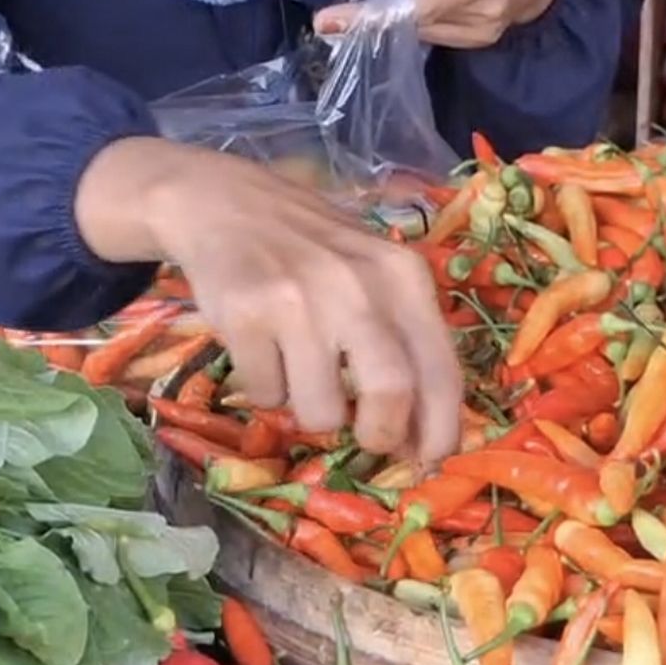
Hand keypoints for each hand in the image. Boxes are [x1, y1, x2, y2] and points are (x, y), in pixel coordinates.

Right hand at [75, 137, 463, 473]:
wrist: (224, 204)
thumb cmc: (313, 251)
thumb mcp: (373, 276)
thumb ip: (403, 341)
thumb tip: (421, 437)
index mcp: (403, 277)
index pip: (440, 370)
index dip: (441, 430)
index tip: (430, 461)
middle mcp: (358, 285)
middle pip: (390, 393)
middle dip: (380, 434)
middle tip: (365, 440)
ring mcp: (300, 298)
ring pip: (320, 411)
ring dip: (309, 412)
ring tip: (299, 373)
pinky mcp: (246, 313)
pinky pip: (265, 395)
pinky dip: (264, 390)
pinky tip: (261, 350)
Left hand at [315, 0, 561, 48]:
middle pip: (429, 3)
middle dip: (376, 14)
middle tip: (330, 21)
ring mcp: (484, 19)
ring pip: (424, 23)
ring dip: (379, 24)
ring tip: (338, 23)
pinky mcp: (480, 38)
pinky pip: (431, 35)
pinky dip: (402, 29)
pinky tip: (374, 27)